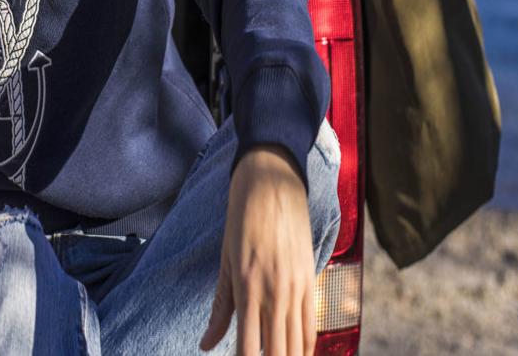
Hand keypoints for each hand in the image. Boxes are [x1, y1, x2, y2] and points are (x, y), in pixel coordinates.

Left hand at [200, 143, 316, 355]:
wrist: (272, 180)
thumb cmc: (242, 218)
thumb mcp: (226, 261)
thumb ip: (221, 308)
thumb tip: (206, 345)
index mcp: (248, 289)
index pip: (249, 351)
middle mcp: (275, 292)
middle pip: (278, 353)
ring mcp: (296, 285)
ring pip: (298, 344)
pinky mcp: (310, 276)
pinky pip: (311, 323)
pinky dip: (305, 345)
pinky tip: (297, 353)